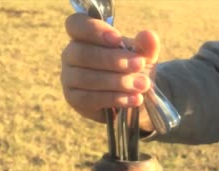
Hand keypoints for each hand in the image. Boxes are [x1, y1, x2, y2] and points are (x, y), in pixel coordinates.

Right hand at [61, 13, 158, 130]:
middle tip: (140, 65)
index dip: (94, 30)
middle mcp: (71, 54)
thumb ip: (146, 45)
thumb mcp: (143, 56)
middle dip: (114, 60)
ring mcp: (69, 77)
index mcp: (85, 36)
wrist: (133, 96)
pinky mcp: (74, 99)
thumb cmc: (133, 69)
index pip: (76, 24)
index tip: (118, 40)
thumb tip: (149, 35)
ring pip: (87, 78)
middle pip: (83, 54)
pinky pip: (90, 98)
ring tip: (142, 85)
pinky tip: (134, 99)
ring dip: (118, 82)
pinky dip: (115, 99)